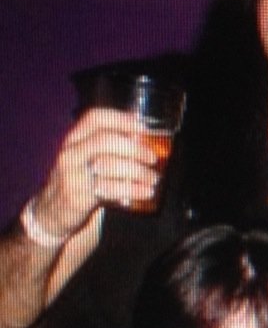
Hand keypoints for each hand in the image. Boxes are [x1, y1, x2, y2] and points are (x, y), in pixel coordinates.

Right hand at [33, 109, 160, 236]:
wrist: (55, 209)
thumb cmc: (81, 179)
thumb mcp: (88, 158)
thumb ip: (111, 147)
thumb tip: (145, 139)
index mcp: (76, 138)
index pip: (95, 118)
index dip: (121, 119)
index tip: (143, 128)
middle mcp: (72, 152)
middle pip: (105, 140)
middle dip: (134, 148)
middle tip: (152, 158)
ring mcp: (72, 173)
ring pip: (109, 165)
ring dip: (138, 172)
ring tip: (153, 178)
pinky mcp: (78, 195)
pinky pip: (110, 189)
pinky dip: (133, 190)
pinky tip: (146, 192)